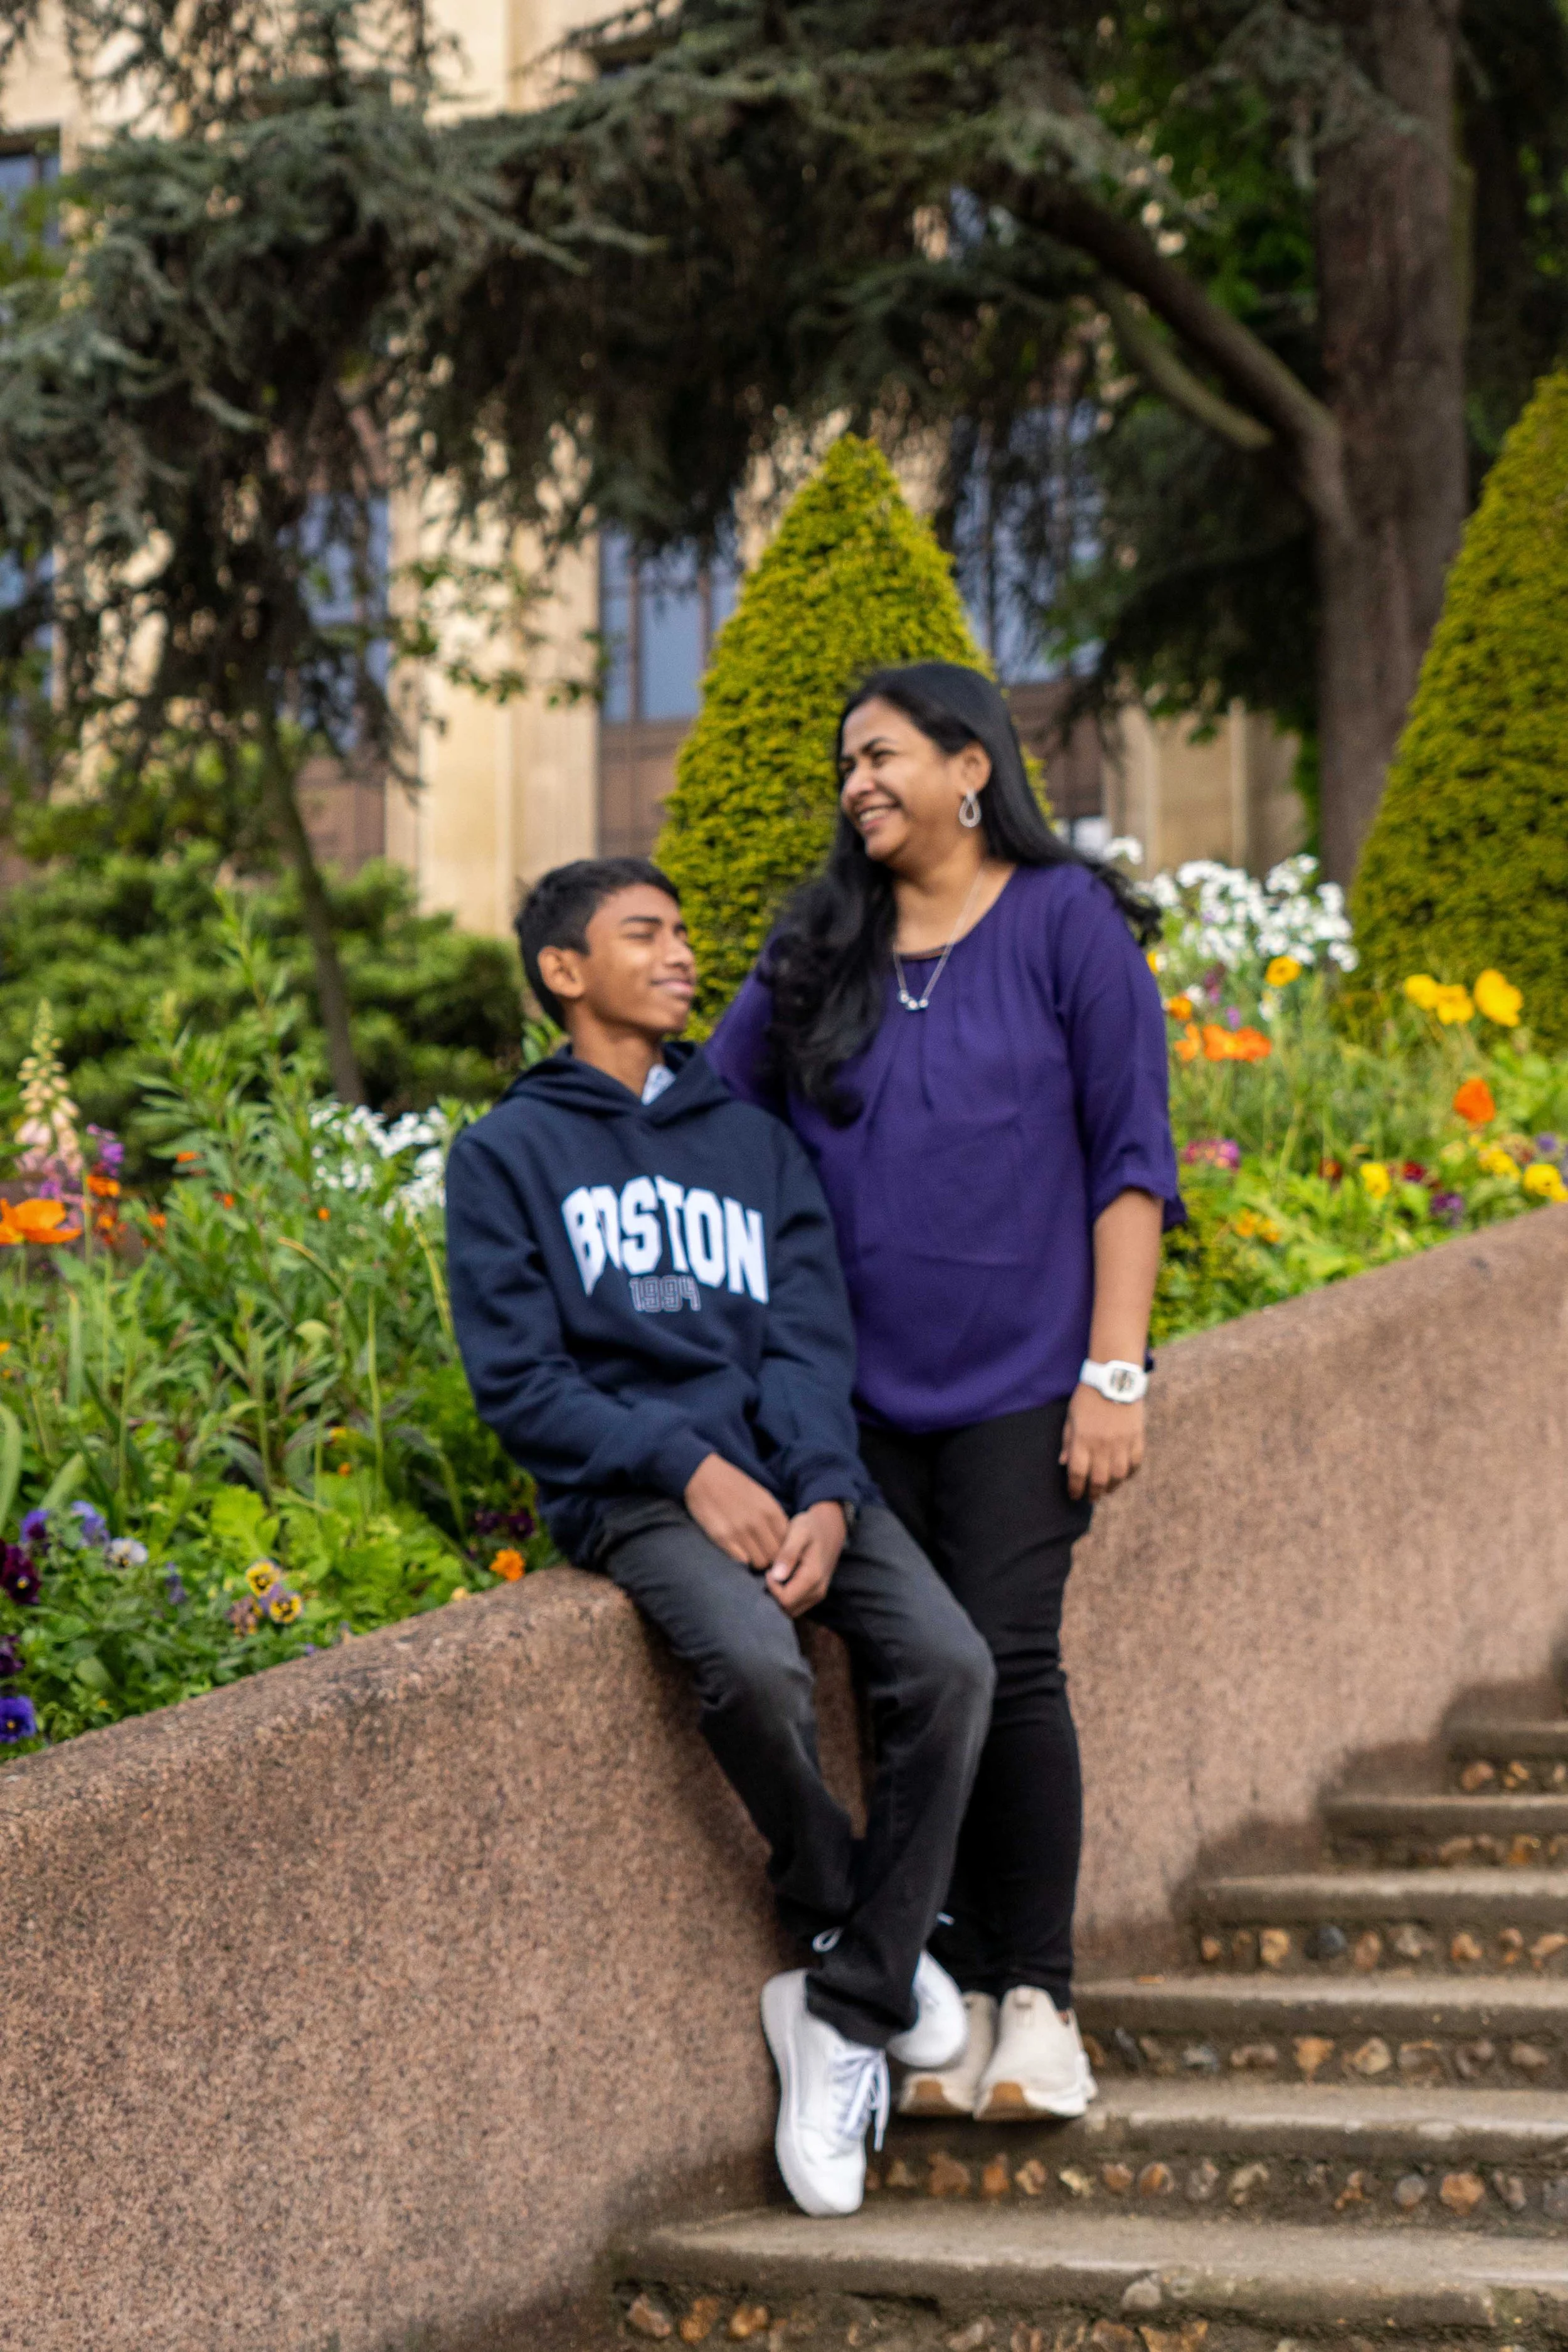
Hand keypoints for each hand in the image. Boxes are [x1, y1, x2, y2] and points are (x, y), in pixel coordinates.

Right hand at [685, 1453, 790, 1567]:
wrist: (703, 1475)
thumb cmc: (733, 1484)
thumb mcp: (761, 1494)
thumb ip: (773, 1517)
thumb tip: (784, 1538)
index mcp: (770, 1510)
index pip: (787, 1542)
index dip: (782, 1548)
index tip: (774, 1547)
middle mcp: (757, 1522)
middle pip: (775, 1555)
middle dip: (770, 1556)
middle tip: (761, 1552)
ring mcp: (740, 1531)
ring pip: (759, 1561)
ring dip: (755, 1559)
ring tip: (749, 1551)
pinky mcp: (722, 1538)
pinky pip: (740, 1560)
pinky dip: (741, 1559)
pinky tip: (737, 1549)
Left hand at [764, 1502, 846, 1618]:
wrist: (829, 1528)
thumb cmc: (811, 1527)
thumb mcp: (798, 1532)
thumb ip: (788, 1553)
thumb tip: (777, 1576)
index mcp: (813, 1577)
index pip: (784, 1600)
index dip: (772, 1586)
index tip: (769, 1569)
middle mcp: (818, 1590)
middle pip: (787, 1608)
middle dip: (774, 1594)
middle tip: (772, 1571)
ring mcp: (818, 1594)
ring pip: (791, 1610)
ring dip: (780, 1596)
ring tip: (777, 1574)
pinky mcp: (816, 1594)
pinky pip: (797, 1605)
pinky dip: (787, 1596)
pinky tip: (784, 1578)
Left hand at [1061, 1384, 1144, 1502]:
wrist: (1114, 1378)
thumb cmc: (1088, 1397)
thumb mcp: (1071, 1417)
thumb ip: (1068, 1441)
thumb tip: (1063, 1463)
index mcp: (1083, 1439)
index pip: (1078, 1473)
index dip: (1075, 1488)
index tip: (1074, 1495)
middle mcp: (1102, 1444)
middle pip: (1099, 1479)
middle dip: (1093, 1493)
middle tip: (1091, 1498)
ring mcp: (1122, 1442)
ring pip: (1119, 1476)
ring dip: (1112, 1487)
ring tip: (1107, 1490)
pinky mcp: (1137, 1438)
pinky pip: (1135, 1463)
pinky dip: (1129, 1473)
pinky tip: (1123, 1476)